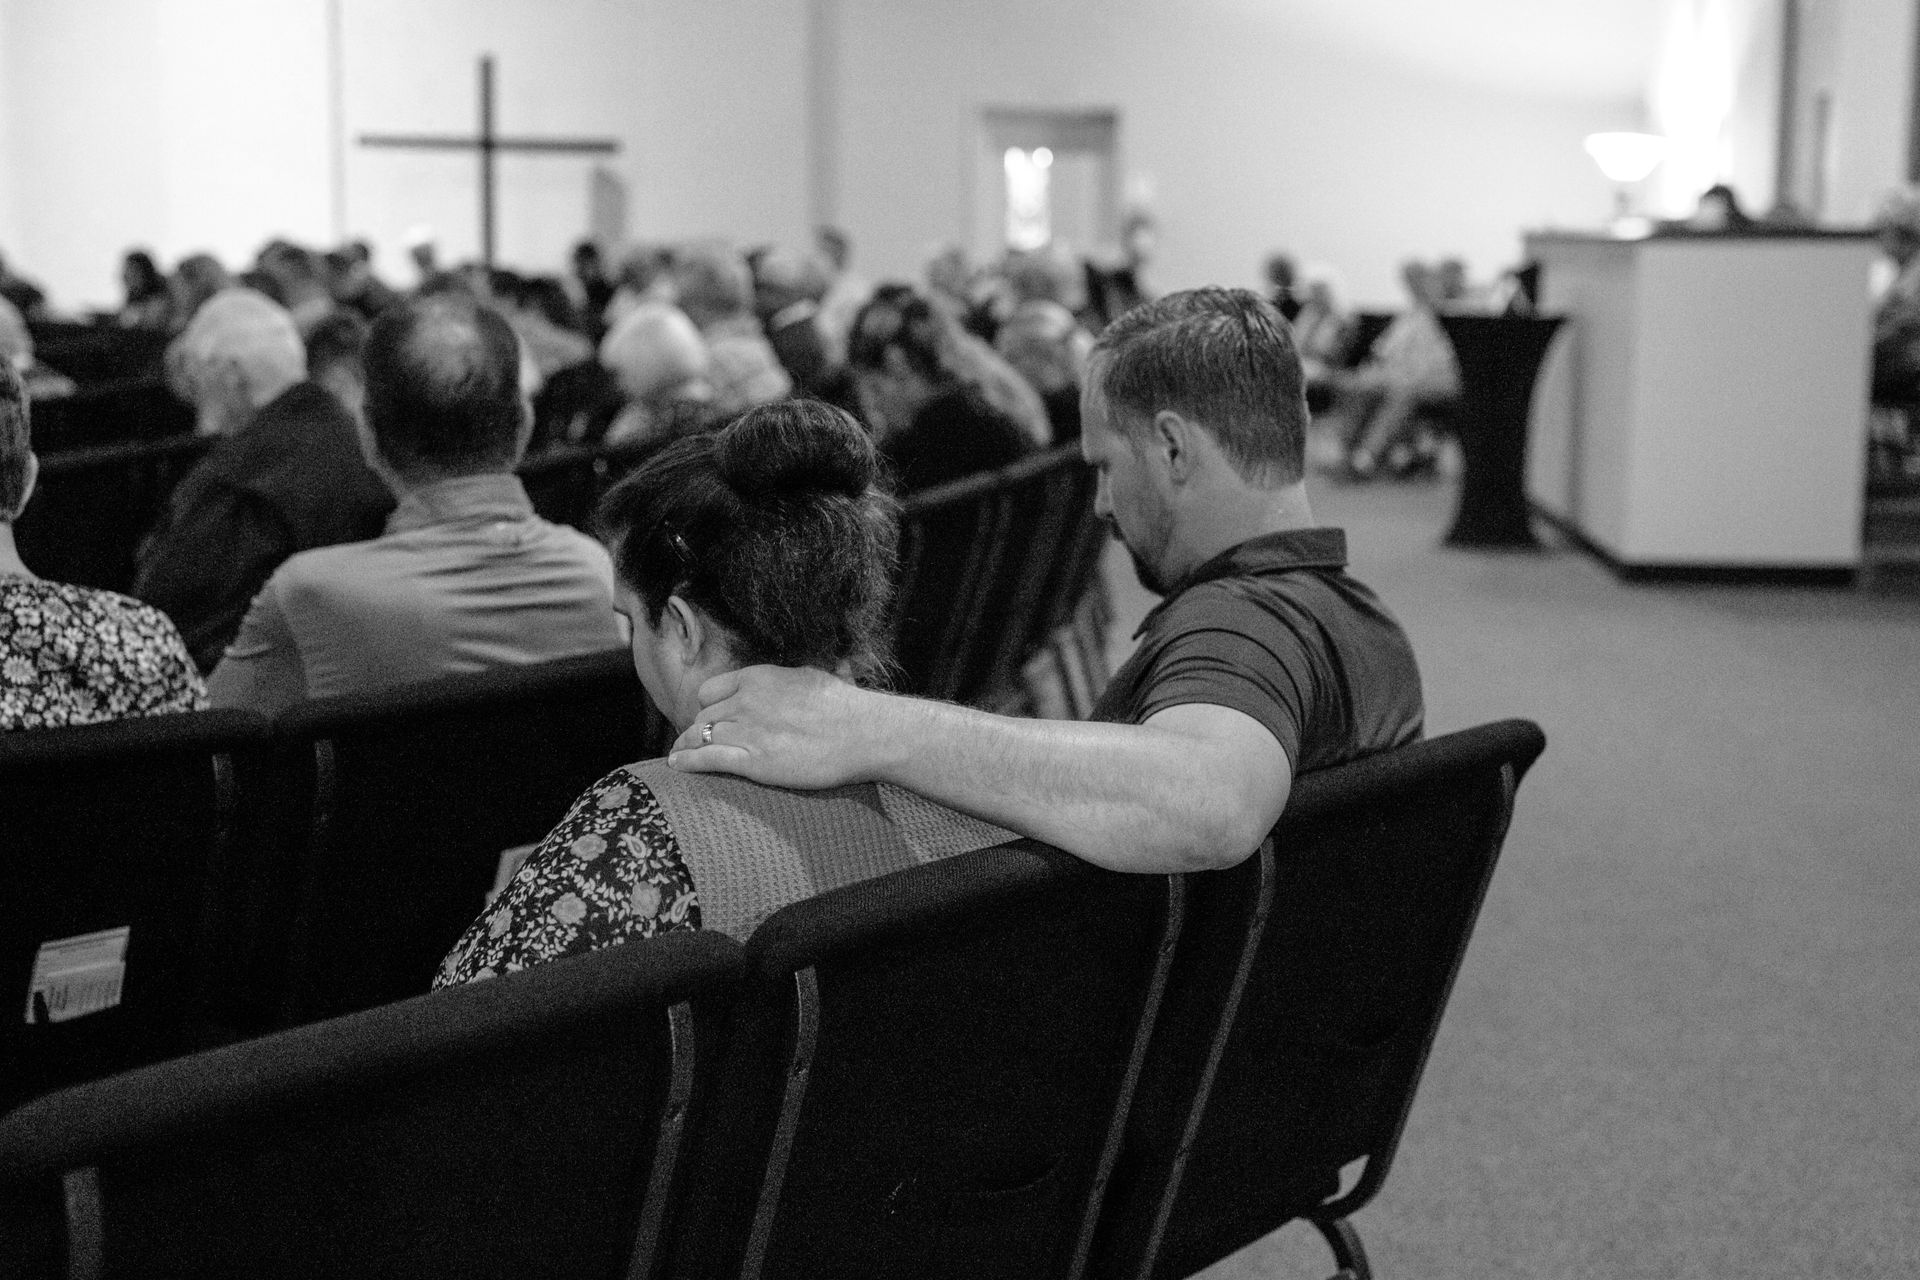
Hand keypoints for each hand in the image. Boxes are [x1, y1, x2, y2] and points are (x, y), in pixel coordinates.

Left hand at [667, 665, 882, 788]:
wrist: (864, 733)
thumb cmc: (845, 706)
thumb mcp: (810, 676)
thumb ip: (787, 679)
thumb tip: (795, 677)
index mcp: (758, 677)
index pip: (711, 690)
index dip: (708, 707)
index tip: (711, 718)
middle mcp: (746, 700)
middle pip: (704, 715)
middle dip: (698, 729)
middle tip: (695, 742)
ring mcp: (747, 730)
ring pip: (699, 736)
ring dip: (686, 747)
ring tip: (678, 756)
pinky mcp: (753, 761)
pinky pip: (706, 759)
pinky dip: (687, 762)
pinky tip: (677, 766)